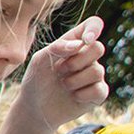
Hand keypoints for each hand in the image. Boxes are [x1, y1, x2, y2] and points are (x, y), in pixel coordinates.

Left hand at [15, 16, 108, 130]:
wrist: (34, 108)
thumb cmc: (37, 80)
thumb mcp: (40, 61)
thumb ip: (57, 48)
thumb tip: (81, 43)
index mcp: (75, 43)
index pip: (93, 25)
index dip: (94, 29)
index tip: (86, 40)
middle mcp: (87, 57)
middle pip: (98, 48)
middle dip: (76, 61)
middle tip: (59, 70)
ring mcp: (94, 75)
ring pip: (97, 71)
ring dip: (74, 80)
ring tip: (62, 85)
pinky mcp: (98, 94)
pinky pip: (99, 90)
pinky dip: (82, 94)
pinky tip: (72, 96)